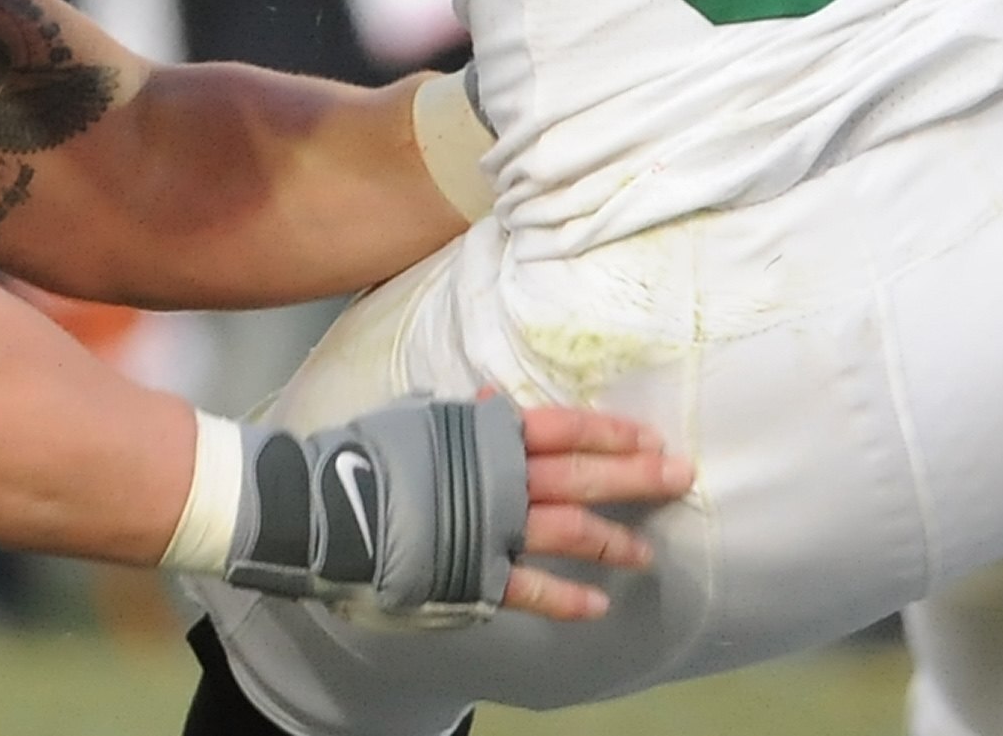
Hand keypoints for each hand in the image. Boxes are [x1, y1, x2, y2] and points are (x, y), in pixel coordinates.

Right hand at [220, 394, 688, 624]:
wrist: (323, 505)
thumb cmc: (367, 454)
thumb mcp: (418, 419)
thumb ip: (463, 416)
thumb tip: (492, 396)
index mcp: (488, 432)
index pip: (565, 426)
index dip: (612, 433)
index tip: (649, 438)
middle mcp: (500, 476)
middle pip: (583, 475)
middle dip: (637, 477)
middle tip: (680, 478)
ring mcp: (491, 526)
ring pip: (569, 531)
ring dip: (613, 540)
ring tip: (646, 553)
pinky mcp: (475, 572)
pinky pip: (532, 588)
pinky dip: (568, 597)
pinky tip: (598, 606)